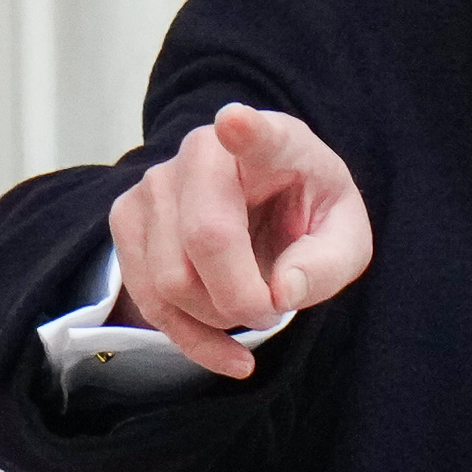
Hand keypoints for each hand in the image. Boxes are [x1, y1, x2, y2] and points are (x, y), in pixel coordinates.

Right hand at [102, 103, 375, 379]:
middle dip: (242, 298)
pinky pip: (147, 299)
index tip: (235, 122)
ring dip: (217, 319)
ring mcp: (156, 182)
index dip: (245, 130)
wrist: (262, 206)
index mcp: (273, 143)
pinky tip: (224, 349)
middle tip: (272, 308)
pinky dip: (190, 338)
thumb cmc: (305, 215)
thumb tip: (281, 292)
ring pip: (170, 280)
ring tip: (247, 307)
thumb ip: (327, 264)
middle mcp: (203, 152)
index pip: (256, 133)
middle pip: (206, 238)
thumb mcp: (345, 240)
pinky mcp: (127, 218)